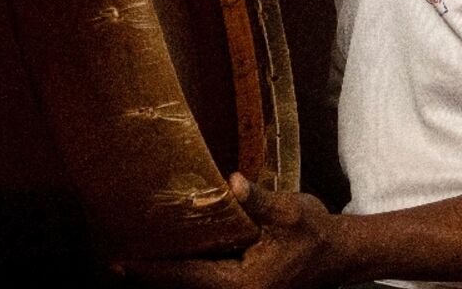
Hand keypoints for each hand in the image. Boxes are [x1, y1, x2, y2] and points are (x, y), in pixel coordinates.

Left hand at [119, 173, 342, 288]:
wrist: (342, 254)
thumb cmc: (316, 234)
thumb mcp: (289, 212)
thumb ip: (258, 201)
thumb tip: (234, 182)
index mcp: (242, 284)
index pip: (187, 277)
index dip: (153, 270)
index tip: (121, 264)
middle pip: (184, 287)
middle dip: (154, 275)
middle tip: (118, 261)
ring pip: (195, 287)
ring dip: (170, 275)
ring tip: (138, 260)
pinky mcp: (246, 288)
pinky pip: (209, 282)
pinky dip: (189, 272)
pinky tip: (175, 257)